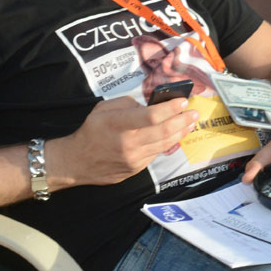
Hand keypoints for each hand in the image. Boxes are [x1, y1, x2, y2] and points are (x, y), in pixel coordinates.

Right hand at [60, 96, 199, 185]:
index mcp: (117, 124)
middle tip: (194, 112)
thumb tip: (150, 106)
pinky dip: (168, 143)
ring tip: (191, 123)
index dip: (170, 108)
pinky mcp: (136, 169)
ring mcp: (133, 158)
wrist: (76, 162)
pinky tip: (175, 135)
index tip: (183, 101)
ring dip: (181, 132)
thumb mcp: (103, 109)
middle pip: (163, 131)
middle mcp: (128, 142)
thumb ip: (128, 104)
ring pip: (164, 144)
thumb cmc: (90, 131)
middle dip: (183, 120)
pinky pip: (156, 153)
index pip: (151, 116)